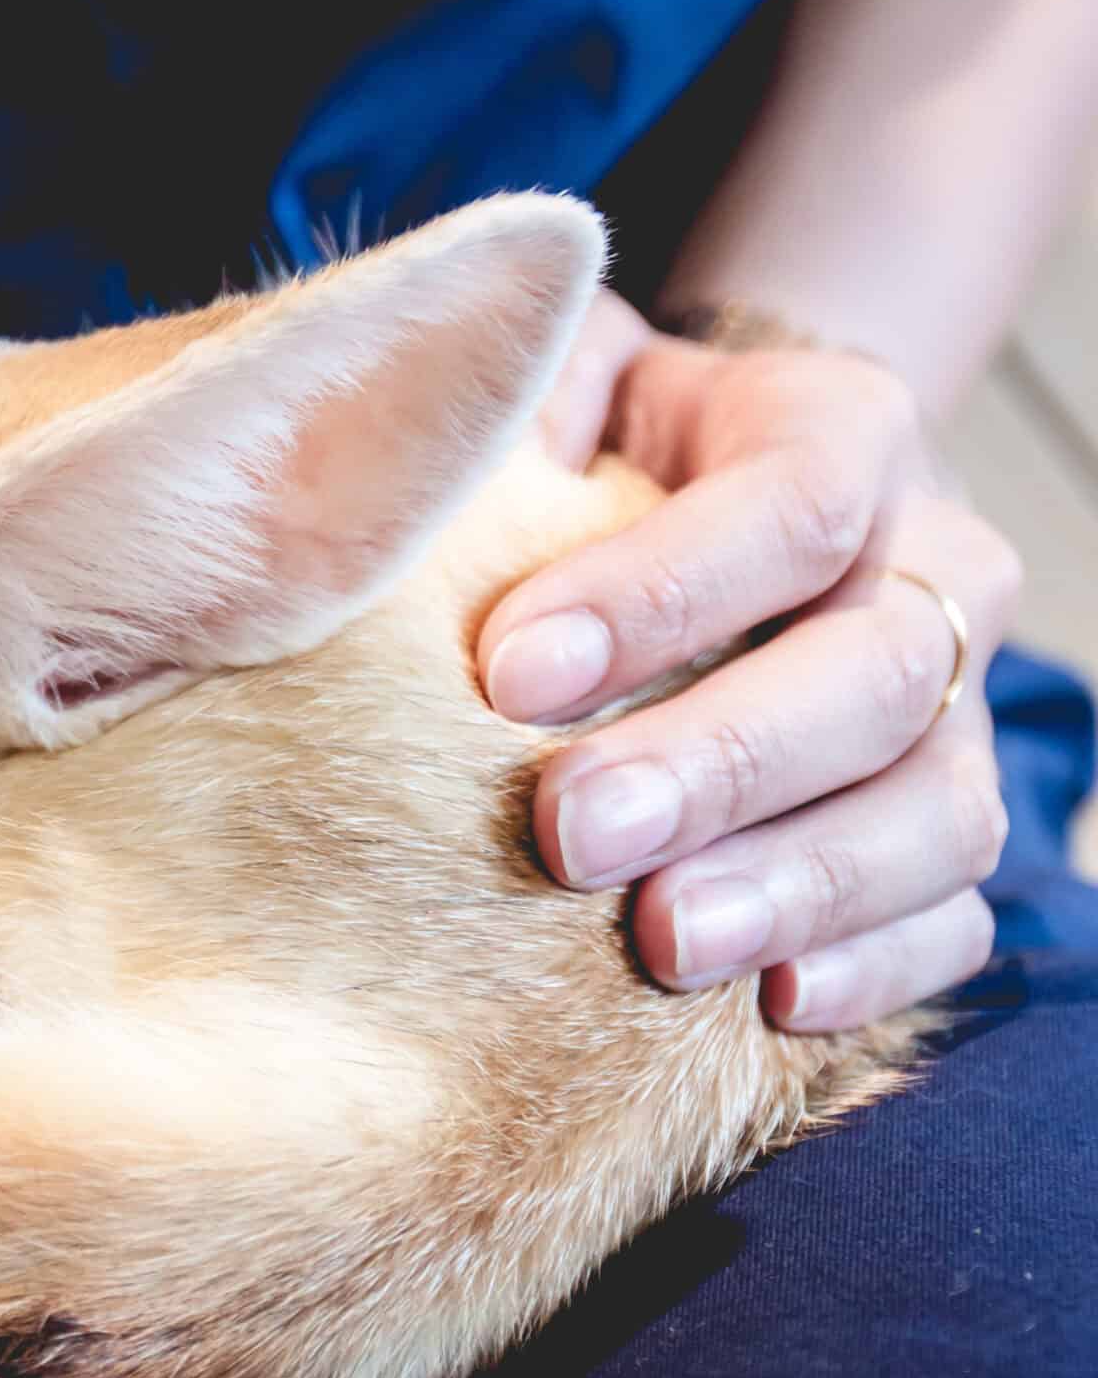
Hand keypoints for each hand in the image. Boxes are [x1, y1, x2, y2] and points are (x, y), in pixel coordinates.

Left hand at [478, 291, 1020, 1030]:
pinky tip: (766, 1001)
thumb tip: (417, 460)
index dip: (660, 591)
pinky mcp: (943, 827)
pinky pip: (951, 916)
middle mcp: (931, 561)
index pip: (791, 501)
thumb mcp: (554, 375)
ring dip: (800, 884)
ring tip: (661, 942)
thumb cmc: (593, 436)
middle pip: (879, 669)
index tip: (509, 670)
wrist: (693, 484)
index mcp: (838, 425)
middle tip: (570, 829)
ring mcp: (959, 707)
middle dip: (722, 760)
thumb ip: (513, 403)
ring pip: (941, 807)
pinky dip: (871, 966)